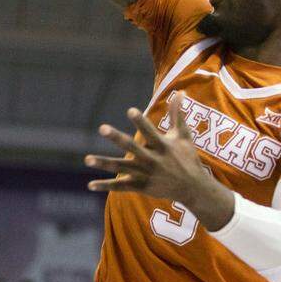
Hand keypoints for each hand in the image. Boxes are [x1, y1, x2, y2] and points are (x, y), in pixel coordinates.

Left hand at [84, 92, 213, 202]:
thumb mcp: (183, 135)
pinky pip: (120, 186)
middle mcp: (153, 160)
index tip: (130, 110)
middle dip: (117, 138)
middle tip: (102, 127)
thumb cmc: (187, 158)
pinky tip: (90, 185)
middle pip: (132, 148)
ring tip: (87, 159)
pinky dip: (105, 186)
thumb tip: (180, 92)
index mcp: (163, 146)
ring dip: (104, 163)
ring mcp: (145, 175)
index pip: (150, 132)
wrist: (193, 188)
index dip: (140, 121)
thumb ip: (177, 114)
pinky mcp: (141, 187)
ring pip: (121, 168)